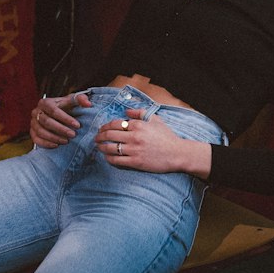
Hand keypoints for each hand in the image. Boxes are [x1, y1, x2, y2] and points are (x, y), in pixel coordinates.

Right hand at [30, 91, 91, 146]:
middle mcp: (36, 112)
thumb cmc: (65, 107)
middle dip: (61, 129)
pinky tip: (56, 145)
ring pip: (41, 131)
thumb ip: (81, 99)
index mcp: (45, 102)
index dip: (65, 118)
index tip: (77, 125)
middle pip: (47, 122)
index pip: (53, 110)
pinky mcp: (32, 132)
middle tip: (73, 135)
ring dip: (54, 137)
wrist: (56, 115)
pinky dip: (46, 143)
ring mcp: (33, 123)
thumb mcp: (72, 101)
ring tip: (66, 141)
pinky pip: (36, 139)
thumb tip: (88, 104)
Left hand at [95, 107, 209, 174]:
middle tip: (96, 138)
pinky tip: (106, 157)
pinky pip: (116, 160)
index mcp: (138, 125)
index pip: (115, 123)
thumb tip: (126, 110)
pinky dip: (108, 158)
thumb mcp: (155, 120)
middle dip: (100, 136)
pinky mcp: (135, 162)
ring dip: (101, 147)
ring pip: (111, 147)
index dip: (105, 126)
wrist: (177, 153)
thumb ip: (140, 113)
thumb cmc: (167, 136)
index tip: (102, 129)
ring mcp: (134, 150)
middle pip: (110, 135)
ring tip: (99, 147)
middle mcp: (134, 137)